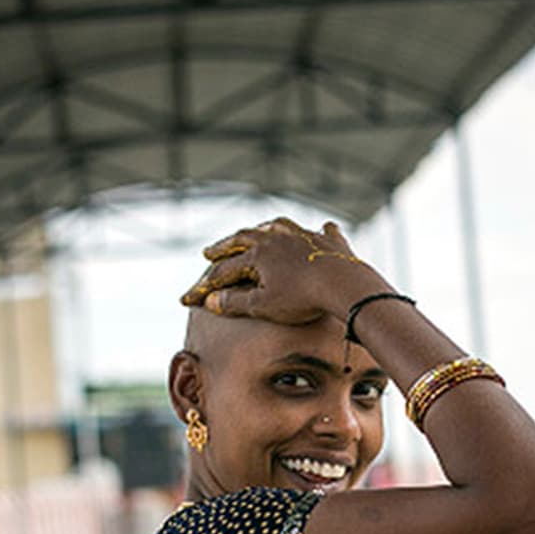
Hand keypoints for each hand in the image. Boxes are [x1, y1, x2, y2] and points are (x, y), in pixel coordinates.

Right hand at [180, 217, 388, 323]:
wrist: (343, 285)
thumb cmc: (302, 298)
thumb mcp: (263, 306)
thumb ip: (235, 303)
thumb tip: (211, 302)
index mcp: (258, 254)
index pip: (225, 269)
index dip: (206, 286)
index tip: (190, 298)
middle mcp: (278, 238)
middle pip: (244, 238)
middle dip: (225, 245)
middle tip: (210, 252)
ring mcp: (305, 236)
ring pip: (278, 227)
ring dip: (263, 231)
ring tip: (257, 233)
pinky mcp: (330, 242)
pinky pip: (322, 232)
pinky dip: (317, 233)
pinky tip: (318, 230)